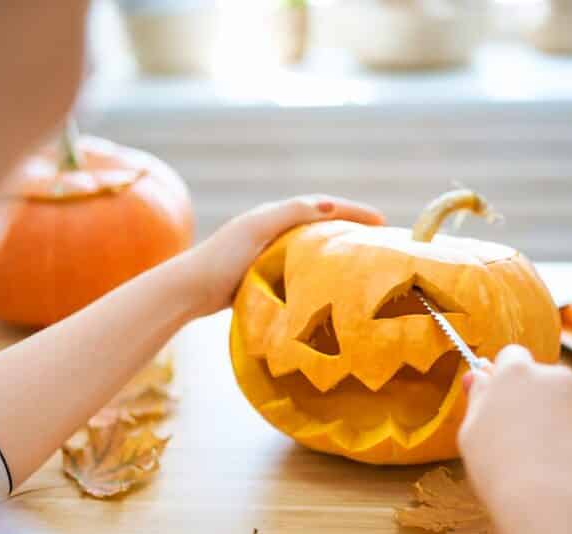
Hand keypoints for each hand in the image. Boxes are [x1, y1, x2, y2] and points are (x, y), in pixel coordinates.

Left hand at [182, 195, 383, 316]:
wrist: (190, 289)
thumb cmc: (222, 258)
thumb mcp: (258, 229)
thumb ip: (291, 214)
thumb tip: (330, 205)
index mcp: (274, 215)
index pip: (323, 206)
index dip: (353, 211)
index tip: (382, 222)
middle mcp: (272, 229)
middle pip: (320, 224)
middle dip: (350, 228)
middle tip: (379, 240)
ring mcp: (267, 252)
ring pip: (311, 247)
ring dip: (336, 250)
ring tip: (361, 262)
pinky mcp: (261, 274)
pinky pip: (300, 268)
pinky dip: (319, 271)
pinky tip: (328, 287)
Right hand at [458, 345, 571, 530]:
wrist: (553, 507)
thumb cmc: (499, 470)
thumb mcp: (470, 433)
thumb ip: (477, 398)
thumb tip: (478, 377)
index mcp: (517, 373)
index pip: (512, 356)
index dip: (505, 378)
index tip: (499, 400)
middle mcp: (557, 378)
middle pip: (545, 381)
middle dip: (536, 401)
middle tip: (521, 438)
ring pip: (570, 406)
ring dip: (560, 423)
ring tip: (547, 463)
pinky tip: (568, 472)